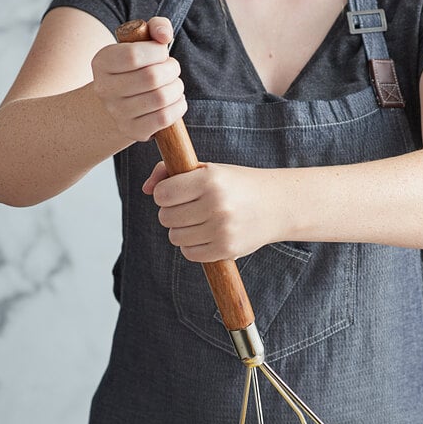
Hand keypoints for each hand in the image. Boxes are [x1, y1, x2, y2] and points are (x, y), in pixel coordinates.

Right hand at [91, 17, 186, 141]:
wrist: (117, 105)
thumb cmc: (134, 69)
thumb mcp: (138, 43)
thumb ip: (154, 28)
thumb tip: (165, 34)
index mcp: (102, 62)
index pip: (134, 55)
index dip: (158, 52)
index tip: (163, 52)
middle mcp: (105, 89)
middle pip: (151, 78)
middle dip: (172, 70)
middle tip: (173, 69)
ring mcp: (118, 113)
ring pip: (161, 98)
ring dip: (177, 89)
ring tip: (175, 85)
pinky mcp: (133, 131)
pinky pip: (164, 118)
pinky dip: (178, 107)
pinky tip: (177, 101)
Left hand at [142, 162, 284, 261]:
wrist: (276, 205)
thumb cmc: (236, 185)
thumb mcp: (207, 170)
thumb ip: (170, 172)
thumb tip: (146, 189)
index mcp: (209, 180)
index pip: (163, 194)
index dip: (165, 194)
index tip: (177, 193)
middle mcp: (215, 205)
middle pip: (166, 217)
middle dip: (173, 213)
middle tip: (190, 208)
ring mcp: (221, 229)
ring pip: (175, 237)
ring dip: (182, 231)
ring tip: (199, 222)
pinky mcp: (226, 249)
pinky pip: (190, 253)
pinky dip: (192, 246)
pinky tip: (206, 235)